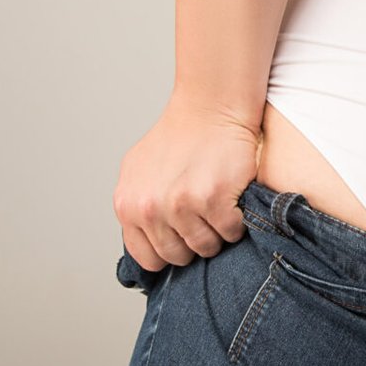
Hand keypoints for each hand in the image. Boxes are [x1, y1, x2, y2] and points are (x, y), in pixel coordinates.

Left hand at [113, 94, 262, 275]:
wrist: (209, 108)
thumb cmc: (178, 137)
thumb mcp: (138, 171)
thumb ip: (137, 207)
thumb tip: (146, 243)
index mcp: (128, 205)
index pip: (147, 258)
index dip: (168, 252)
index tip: (181, 239)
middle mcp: (149, 208)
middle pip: (178, 256)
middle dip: (194, 242)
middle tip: (203, 218)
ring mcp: (181, 205)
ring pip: (206, 247)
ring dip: (217, 232)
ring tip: (218, 206)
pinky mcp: (213, 200)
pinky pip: (231, 232)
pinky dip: (237, 221)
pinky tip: (232, 199)